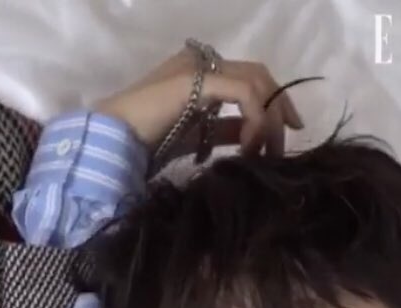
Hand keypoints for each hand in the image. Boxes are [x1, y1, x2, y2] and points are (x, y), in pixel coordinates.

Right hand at [93, 46, 303, 158]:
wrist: (110, 142)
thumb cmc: (143, 144)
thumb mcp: (194, 138)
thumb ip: (223, 132)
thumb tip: (250, 140)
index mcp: (198, 74)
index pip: (247, 80)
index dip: (272, 104)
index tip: (285, 134)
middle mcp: (201, 63)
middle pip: (258, 75)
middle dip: (280, 107)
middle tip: (289, 138)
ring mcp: (198, 68)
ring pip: (255, 82)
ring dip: (270, 118)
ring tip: (268, 152)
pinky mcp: (196, 81)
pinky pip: (244, 93)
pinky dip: (255, 119)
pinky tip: (249, 146)